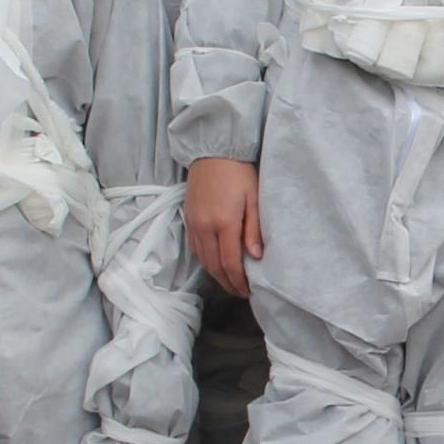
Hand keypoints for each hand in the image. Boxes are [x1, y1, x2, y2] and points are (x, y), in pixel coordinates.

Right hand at [185, 156, 262, 297]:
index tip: (248, 291)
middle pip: (215, 266)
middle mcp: (205, 227)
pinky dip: (205, 261)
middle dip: (228, 283)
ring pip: (203, 260)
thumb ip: (253, 229)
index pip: (230, 263)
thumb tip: (255, 257)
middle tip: (240, 292)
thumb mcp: (254, 198)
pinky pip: (195, 248)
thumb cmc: (239, 172)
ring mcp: (194, 224)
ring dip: (216, 275)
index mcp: (224, 223)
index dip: (239, 281)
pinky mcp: (188, 219)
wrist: (213, 150)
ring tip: (229, 282)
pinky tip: (215, 264)